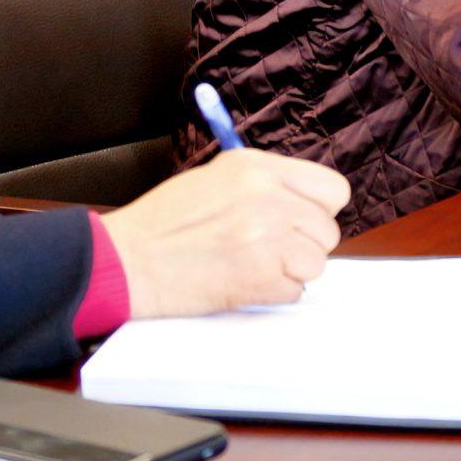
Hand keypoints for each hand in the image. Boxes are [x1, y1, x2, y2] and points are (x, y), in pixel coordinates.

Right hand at [99, 148, 351, 317]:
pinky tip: (241, 281)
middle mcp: (268, 196)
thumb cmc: (165, 222)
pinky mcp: (260, 276)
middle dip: (303, 245)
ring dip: (290, 272)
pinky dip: (272, 293)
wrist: (129, 260)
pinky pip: (295, 292)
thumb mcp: (217, 178)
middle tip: (269, 249)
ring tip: (252, 265)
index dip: (320, 210)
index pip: (332, 190)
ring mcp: (266, 237)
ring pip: (316, 263)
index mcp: (258, 167)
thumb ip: (265, 184)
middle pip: (327, 231)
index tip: (301, 221)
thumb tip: (306, 204)